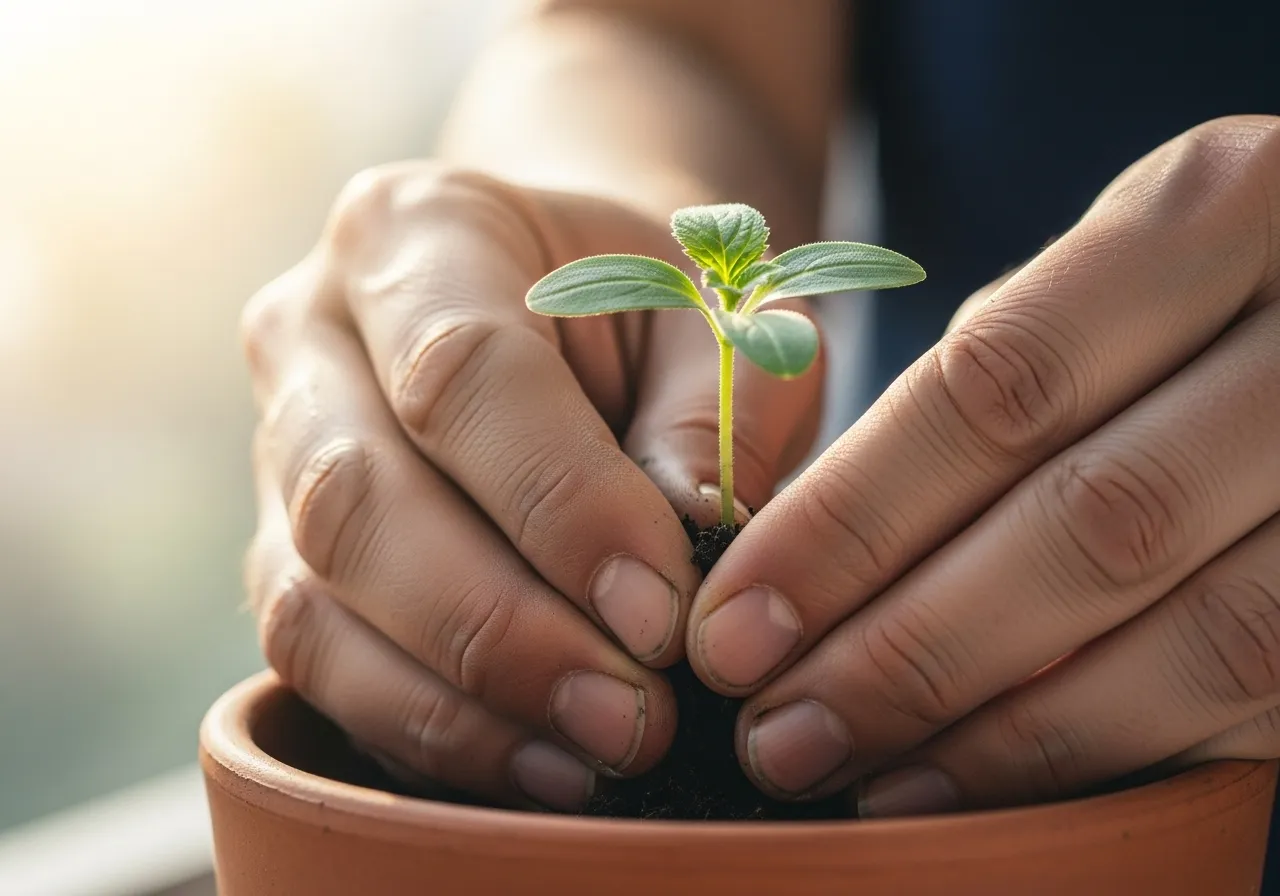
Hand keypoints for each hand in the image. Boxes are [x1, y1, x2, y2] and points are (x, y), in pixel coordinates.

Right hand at [240, 162, 821, 810]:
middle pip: (358, 498)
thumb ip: (714, 406)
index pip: (464, 374)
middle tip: (631, 712)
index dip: (559, 504)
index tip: (661, 612)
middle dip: (500, 627)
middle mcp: (313, 334)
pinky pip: (317, 661)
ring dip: (459, 699)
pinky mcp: (282, 551)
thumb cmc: (650, 308)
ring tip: (594, 751)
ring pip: (315, 599)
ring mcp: (278, 449)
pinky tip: (536, 761)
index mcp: (419, 231)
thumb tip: (692, 534)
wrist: (570, 309)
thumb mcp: (715, 316)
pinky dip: (423, 728)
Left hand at [685, 115, 1279, 814]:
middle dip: (911, 650)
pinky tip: (990, 783)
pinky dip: (1116, 755)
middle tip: (777, 730)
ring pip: (1200, 633)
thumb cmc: (1202, 295)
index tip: (734, 622)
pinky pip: (1262, 698)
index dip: (852, 523)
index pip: (999, 386)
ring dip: (1007, 732)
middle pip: (1094, 521)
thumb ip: (995, 384)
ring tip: (864, 777)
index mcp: (1225, 205)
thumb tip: (803, 555)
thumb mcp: (1108, 279)